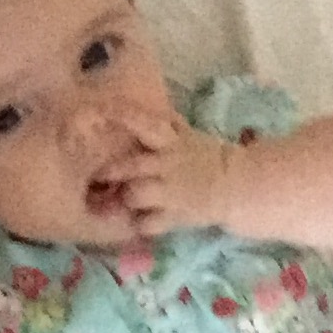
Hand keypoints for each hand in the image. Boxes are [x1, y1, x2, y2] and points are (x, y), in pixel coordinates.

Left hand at [96, 105, 232, 236]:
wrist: (235, 184)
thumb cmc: (205, 157)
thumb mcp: (187, 134)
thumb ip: (165, 124)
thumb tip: (141, 107)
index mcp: (170, 142)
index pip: (144, 124)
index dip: (123, 117)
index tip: (100, 112)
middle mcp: (166, 165)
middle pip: (131, 165)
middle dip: (110, 171)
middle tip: (96, 176)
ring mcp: (170, 193)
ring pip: (135, 194)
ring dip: (125, 198)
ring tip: (122, 202)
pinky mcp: (175, 217)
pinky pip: (149, 224)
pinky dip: (140, 225)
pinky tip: (139, 222)